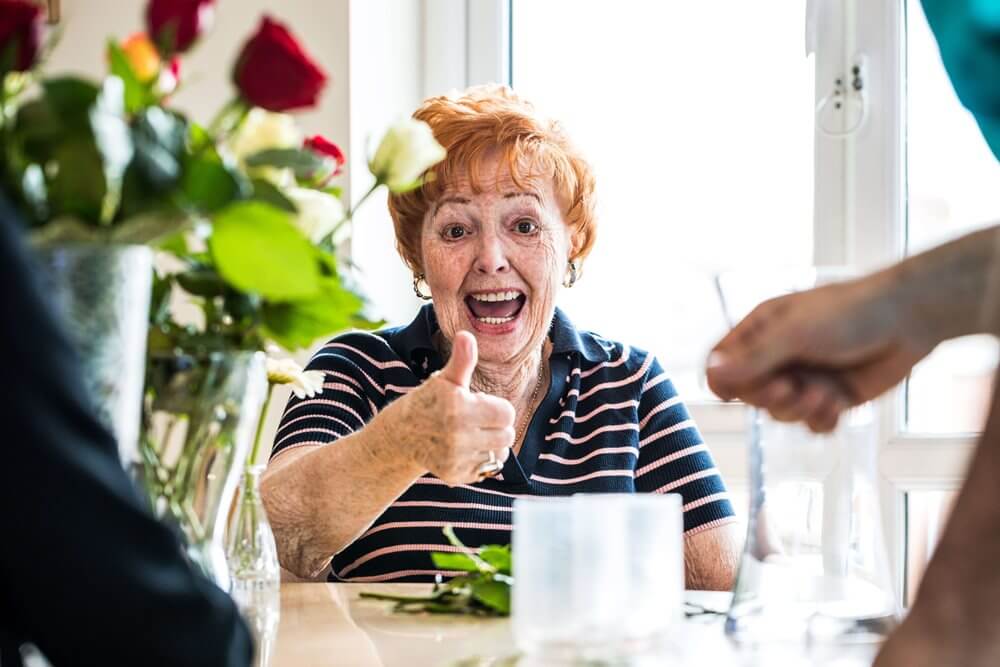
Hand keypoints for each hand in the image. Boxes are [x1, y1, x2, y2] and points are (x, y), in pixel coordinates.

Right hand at [377, 331, 514, 484]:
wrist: (400, 437)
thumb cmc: (428, 403)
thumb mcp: (444, 380)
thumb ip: (462, 360)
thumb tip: (466, 335)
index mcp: (459, 408)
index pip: (507, 413)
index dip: (497, 407)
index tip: (480, 404)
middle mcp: (458, 436)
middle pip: (507, 435)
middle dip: (496, 426)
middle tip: (476, 420)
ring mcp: (456, 458)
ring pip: (500, 454)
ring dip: (491, 444)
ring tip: (473, 435)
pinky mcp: (455, 475)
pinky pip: (486, 469)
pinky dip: (480, 460)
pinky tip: (464, 450)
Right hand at [706, 271, 932, 431]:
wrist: (907, 320)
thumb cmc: (848, 313)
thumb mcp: (793, 333)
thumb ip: (752, 359)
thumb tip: (710, 375)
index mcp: (760, 331)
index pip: (721, 364)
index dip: (723, 382)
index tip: (732, 394)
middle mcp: (778, 357)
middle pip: (750, 395)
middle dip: (770, 397)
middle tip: (790, 388)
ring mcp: (804, 378)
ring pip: (780, 414)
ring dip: (799, 409)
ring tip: (823, 394)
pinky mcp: (830, 398)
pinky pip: (811, 425)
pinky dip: (822, 419)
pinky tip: (837, 404)